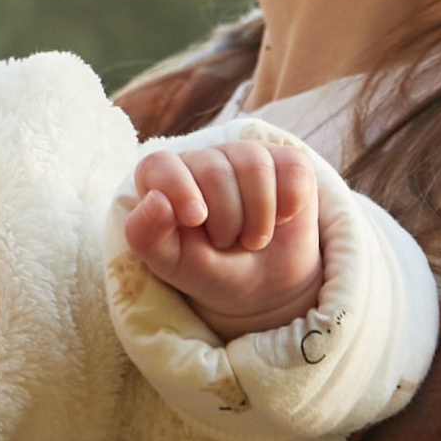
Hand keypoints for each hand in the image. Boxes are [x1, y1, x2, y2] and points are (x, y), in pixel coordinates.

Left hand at [125, 137, 324, 339]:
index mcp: (164, 179)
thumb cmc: (209, 270)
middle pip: (214, 170)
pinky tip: (282, 219)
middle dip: (226, 220)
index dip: (179, 189)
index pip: (161, 165)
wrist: (263, 285)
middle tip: (227, 242)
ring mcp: (246, 155)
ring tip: (252, 238)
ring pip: (255, 166)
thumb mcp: (171, 264)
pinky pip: (293, 168)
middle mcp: (204, 159)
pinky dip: (291, 203)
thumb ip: (146, 235)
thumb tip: (155, 199)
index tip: (196, 219)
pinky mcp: (286, 161)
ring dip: (259, 217)